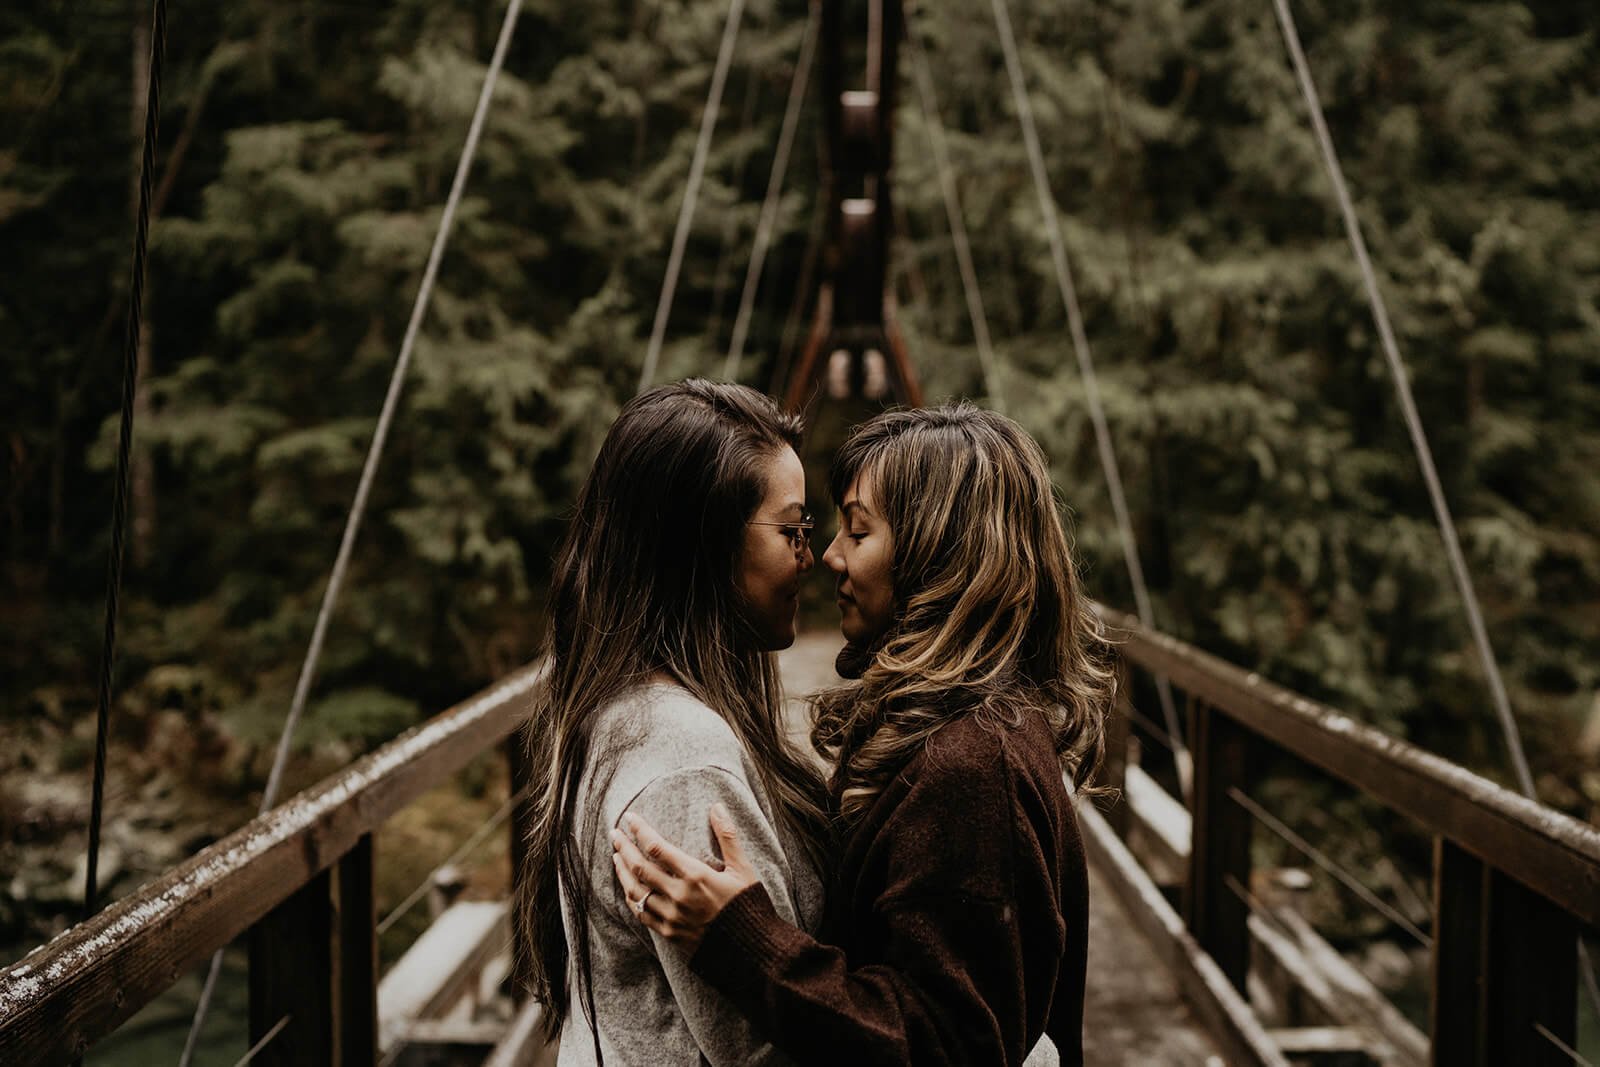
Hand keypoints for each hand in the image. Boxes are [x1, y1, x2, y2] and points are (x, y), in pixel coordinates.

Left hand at [611, 802, 758, 952]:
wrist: (750, 949)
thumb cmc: (748, 905)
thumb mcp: (742, 868)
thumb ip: (727, 835)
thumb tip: (717, 806)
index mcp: (696, 876)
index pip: (657, 847)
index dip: (640, 830)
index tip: (631, 818)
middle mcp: (679, 896)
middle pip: (640, 867)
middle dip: (624, 848)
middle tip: (615, 834)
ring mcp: (671, 917)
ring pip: (635, 891)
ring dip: (622, 872)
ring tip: (616, 856)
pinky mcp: (669, 933)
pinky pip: (641, 913)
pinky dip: (631, 896)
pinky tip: (628, 886)